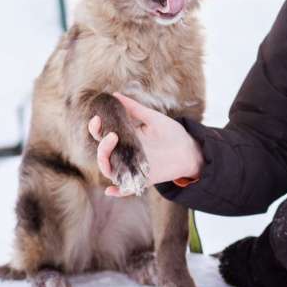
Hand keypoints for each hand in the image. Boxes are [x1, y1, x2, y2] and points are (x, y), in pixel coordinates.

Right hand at [88, 92, 203, 196]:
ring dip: (106, 162)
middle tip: (113, 135)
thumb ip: (135, 108)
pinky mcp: (143, 179)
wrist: (190, 149)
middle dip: (102, 146)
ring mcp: (133, 168)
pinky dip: (117, 191)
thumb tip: (115, 94)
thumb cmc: (171, 133)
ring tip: (114, 147)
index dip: (96, 129)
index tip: (97, 118)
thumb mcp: (152, 118)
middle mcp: (126, 154)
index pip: (103, 136)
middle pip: (103, 155)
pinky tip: (110, 190)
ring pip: (110, 170)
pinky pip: (125, 189)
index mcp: (126, 139)